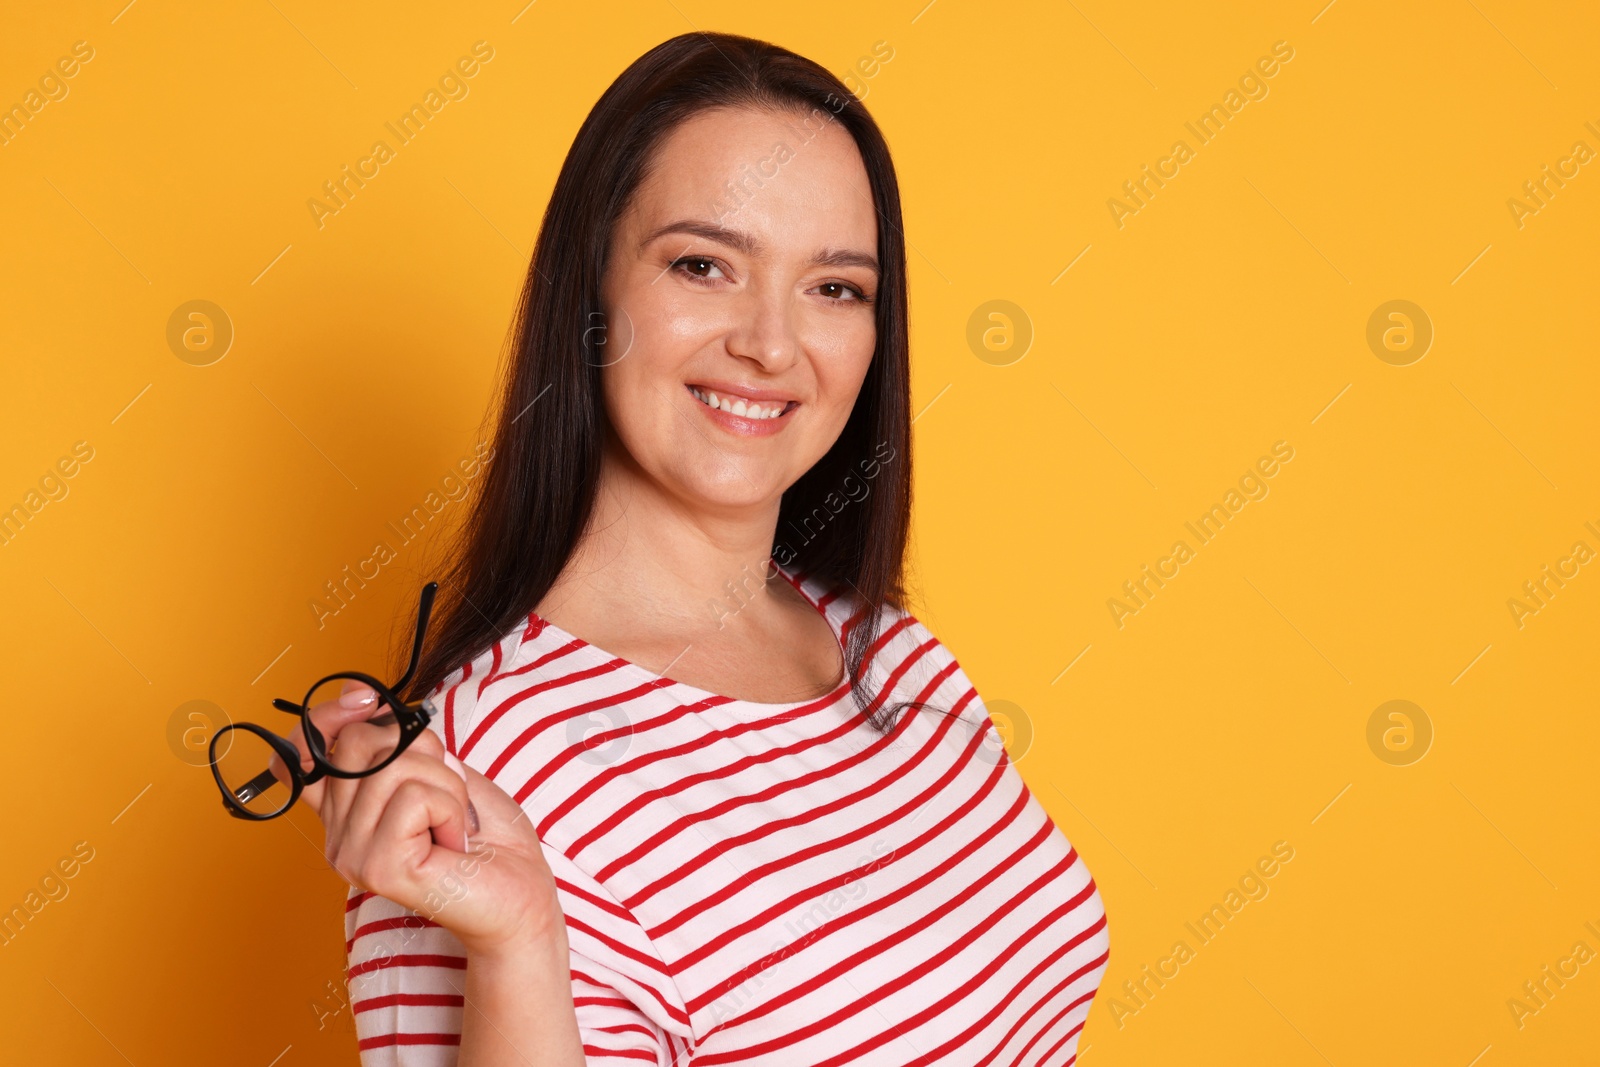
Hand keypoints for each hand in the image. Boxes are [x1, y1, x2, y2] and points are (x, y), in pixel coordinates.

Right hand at [285, 680, 566, 956]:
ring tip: (454, 825)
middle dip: (422, 751)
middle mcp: (338, 835)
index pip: (300, 752)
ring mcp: (352, 854)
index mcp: (347, 811)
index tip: (367, 700)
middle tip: (446, 796)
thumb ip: (397, 743)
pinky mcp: (377, 867)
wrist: (520, 896)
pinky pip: (414, 797)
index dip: (327, 715)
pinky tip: (454, 842)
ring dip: (446, 786)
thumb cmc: (486, 836)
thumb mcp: (440, 770)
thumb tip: (367, 702)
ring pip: (392, 766)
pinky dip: (451, 809)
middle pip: (358, 741)